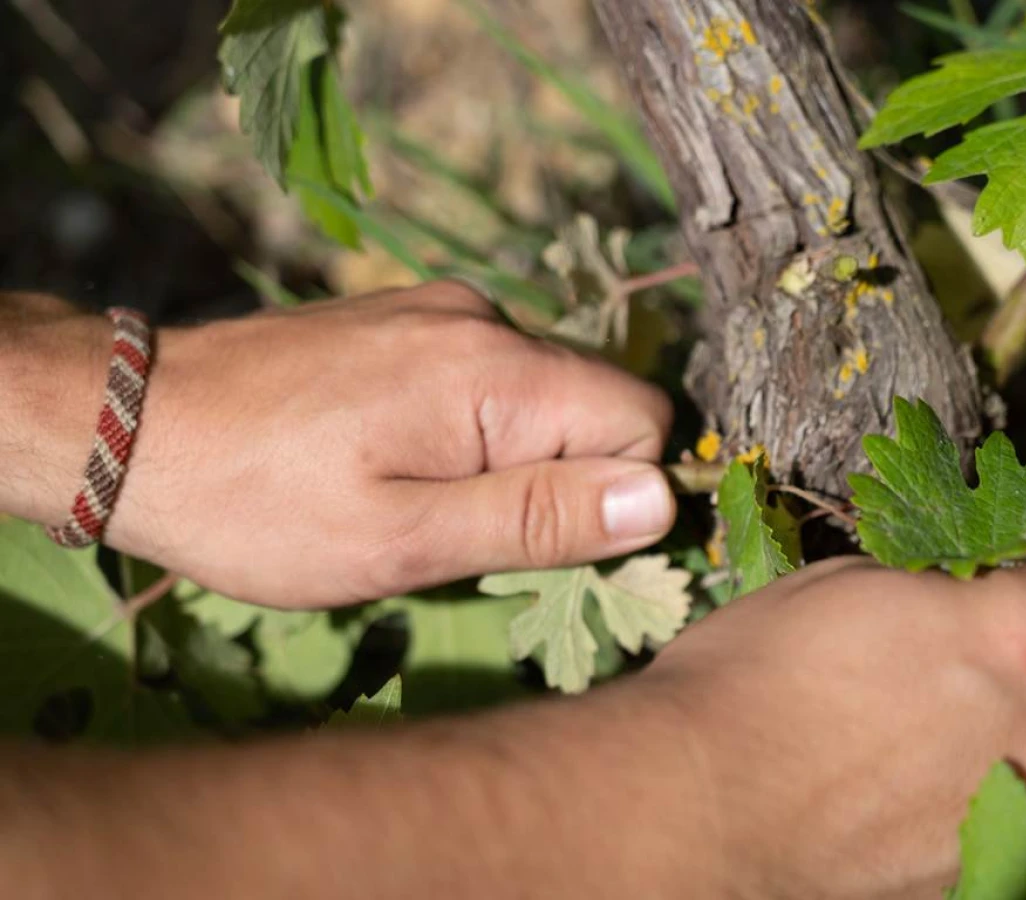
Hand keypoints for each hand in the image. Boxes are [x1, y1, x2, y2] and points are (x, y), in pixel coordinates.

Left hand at [98, 283, 673, 605]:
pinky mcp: (403, 317)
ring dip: (511, 455)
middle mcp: (484, 319)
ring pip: (539, 391)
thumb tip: (663, 497)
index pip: (643, 417)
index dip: (618, 492)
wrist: (133, 424)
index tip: (543, 544)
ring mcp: (439, 309)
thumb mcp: (401, 541)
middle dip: (562, 477)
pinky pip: (485, 375)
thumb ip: (536, 517)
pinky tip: (394, 456)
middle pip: (594, 401)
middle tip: (465, 533)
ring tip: (418, 498)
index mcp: (496, 371)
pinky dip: (471, 426)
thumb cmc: (260, 503)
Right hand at [637, 537, 1025, 898]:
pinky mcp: (988, 874)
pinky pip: (1020, 811)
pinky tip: (907, 771)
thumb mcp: (850, 582)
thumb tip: (973, 592)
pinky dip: (986, 782)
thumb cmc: (756, 676)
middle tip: (989, 642)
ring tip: (936, 713)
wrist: (694, 806)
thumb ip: (947, 584)